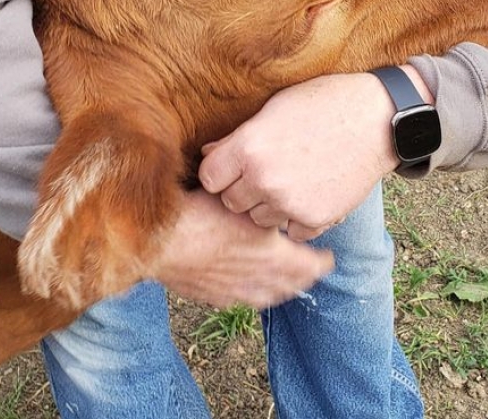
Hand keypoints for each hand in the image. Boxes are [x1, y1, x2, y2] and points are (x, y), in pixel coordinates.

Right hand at [151, 189, 332, 308]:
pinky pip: (239, 301)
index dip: (320, 262)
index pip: (306, 264)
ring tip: (288, 286)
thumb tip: (274, 186)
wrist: (158, 241)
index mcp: (269, 253)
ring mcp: (232, 291)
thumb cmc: (196, 212)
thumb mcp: (236, 196)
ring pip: (266, 297)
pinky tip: (250, 291)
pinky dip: (252, 296)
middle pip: (289, 285)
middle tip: (314, 273)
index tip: (329, 258)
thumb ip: (258, 198)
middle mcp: (256, 277)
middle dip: (304, 279)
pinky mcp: (210, 295)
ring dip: (281, 291)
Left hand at [199, 69, 429, 240]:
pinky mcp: (315, 219)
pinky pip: (291, 231)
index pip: (208, 178)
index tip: (234, 163)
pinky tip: (312, 191)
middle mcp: (264, 179)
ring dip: (269, 205)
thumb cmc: (323, 103)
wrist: (376, 118)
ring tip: (292, 178)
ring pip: (259, 219)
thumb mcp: (275, 108)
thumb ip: (237, 136)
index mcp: (248, 147)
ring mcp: (290, 203)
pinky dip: (299, 217)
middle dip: (242, 189)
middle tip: (266, 170)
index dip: (220, 170)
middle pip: (231, 202)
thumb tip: (206, 154)